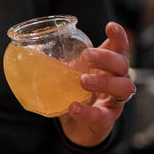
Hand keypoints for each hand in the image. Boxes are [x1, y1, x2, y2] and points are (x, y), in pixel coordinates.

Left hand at [59, 22, 134, 147]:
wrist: (75, 128)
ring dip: (103, 81)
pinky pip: (102, 115)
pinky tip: (73, 107)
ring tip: (83, 81)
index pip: (118, 48)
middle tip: (86, 56)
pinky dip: (87, 111)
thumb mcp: (66, 77)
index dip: (118, 36)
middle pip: (122, 64)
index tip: (110, 26)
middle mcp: (115, 81)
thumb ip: (55, 65)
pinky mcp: (106, 120)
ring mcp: (113, 101)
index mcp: (105, 67)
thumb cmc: (74, 95)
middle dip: (106, 58)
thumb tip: (31, 53)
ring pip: (123, 87)